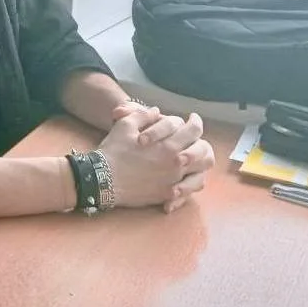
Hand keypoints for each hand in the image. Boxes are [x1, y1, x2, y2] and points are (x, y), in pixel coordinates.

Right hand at [100, 105, 214, 211]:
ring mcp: (173, 181)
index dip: (195, 121)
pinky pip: (188, 191)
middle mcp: (177, 164)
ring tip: (193, 159)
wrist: (103, 180)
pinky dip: (189, 184)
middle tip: (195, 138)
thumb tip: (156, 111)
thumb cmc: (113, 151)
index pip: (193, 130)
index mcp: (169, 145)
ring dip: (199, 163)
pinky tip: (184, 179)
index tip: (192, 118)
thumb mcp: (125, 125)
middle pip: (204, 151)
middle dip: (201, 141)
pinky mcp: (167, 194)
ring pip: (201, 172)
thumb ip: (143, 115)